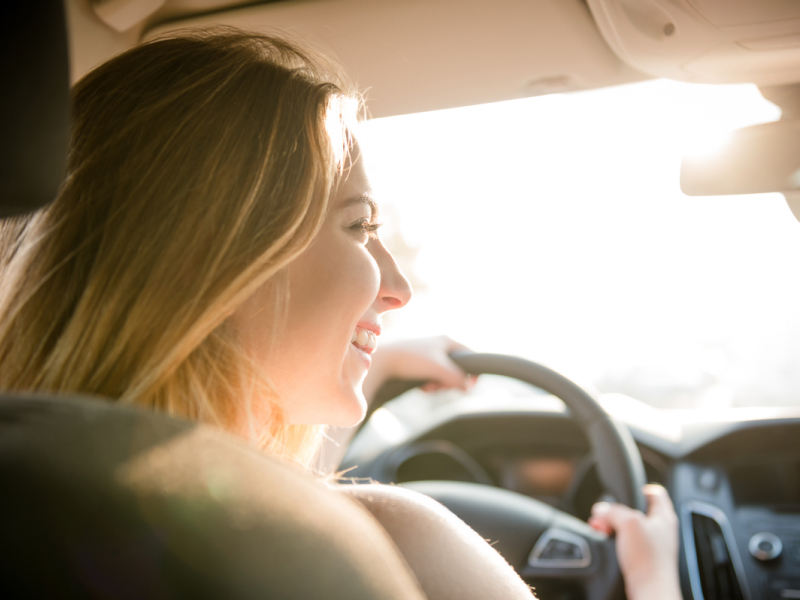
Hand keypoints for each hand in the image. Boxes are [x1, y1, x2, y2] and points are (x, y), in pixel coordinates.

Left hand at [363, 336, 475, 403]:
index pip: (470, 355)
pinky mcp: (418, 364)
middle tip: (441, 388)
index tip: (470, 386)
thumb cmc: (411, 360)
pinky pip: (431, 377)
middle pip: (457, 368)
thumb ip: (457, 378)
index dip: (473, 372)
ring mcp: (428, 354)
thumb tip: (469, 387)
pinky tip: (421, 387)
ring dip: (439, 385)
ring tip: (428, 387)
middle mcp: (439, 345)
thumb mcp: (438, 369)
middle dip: (450, 382)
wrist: (382, 360)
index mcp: (447, 341)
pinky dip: (429, 384)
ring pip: (443, 375)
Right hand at [588, 484, 681, 599]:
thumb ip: (613, 511)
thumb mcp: (628, 523)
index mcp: (664, 517)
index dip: (640, 488)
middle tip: (605, 513)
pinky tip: (606, 541)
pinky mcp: (643, 558)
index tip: (626, 491)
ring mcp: (652, 545)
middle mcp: (660, 530)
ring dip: (613, 525)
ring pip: (629, 527)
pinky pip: (626, 542)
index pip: (655, 493)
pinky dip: (615, 539)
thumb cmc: (648, 559)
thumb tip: (601, 510)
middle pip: (637, 510)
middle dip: (617, 510)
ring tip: (601, 527)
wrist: (649, 590)